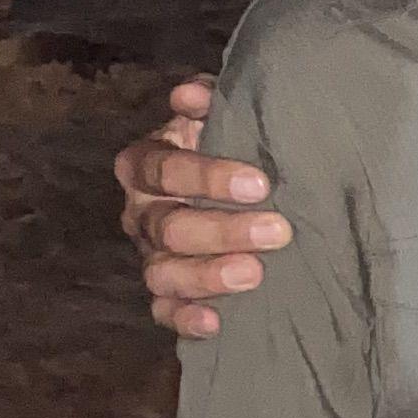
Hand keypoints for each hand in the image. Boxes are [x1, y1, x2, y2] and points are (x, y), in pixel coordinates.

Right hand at [116, 75, 289, 338]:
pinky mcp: (164, 291)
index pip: (163, 169)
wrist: (241, 186)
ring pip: (161, 273)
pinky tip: (217, 323)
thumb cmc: (230, 145)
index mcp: (145, 164)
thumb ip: (210, 100)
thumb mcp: (223, 115)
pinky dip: (185, 319)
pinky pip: (163, 311)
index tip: (259, 183)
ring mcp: (149, 255)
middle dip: (222, 231)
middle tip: (277, 232)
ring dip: (206, 276)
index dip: (206, 176)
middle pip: (168, 227)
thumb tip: (191, 94)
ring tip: (254, 275)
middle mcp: (140, 212)